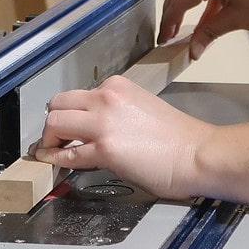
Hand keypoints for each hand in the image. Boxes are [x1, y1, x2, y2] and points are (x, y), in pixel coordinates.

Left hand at [33, 75, 211, 199]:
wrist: (198, 154)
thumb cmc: (179, 138)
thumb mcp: (141, 108)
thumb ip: (115, 112)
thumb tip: (93, 129)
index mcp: (117, 86)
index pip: (77, 95)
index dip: (71, 114)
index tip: (70, 127)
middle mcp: (107, 97)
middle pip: (58, 104)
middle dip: (53, 123)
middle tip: (56, 139)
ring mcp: (104, 122)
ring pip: (55, 123)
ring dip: (50, 139)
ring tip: (54, 151)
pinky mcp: (105, 148)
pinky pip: (67, 153)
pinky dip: (56, 159)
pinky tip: (56, 163)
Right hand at [161, 0, 248, 58]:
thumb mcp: (237, 20)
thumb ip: (209, 33)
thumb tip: (192, 51)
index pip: (179, 0)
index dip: (169, 22)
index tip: (163, 40)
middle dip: (170, 13)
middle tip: (166, 36)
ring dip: (182, 7)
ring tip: (178, 31)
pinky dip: (197, 3)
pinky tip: (198, 24)